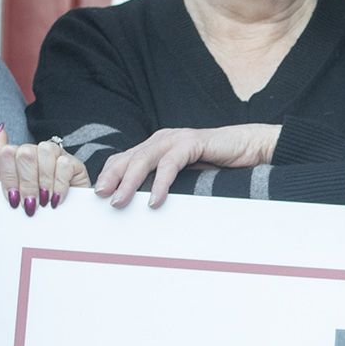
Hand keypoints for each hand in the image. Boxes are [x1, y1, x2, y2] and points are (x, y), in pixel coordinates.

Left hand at [0, 129, 89, 215]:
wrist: (56, 229)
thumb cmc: (29, 209)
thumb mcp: (3, 191)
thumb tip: (0, 131)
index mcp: (14, 157)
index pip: (4, 153)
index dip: (8, 177)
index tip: (12, 200)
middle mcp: (33, 152)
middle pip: (24, 152)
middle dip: (26, 183)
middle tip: (30, 205)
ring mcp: (54, 156)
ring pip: (45, 151)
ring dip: (43, 181)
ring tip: (44, 201)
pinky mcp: (74, 163)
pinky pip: (64, 164)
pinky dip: (58, 184)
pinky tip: (56, 199)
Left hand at [94, 124, 281, 206]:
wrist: (249, 148)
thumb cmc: (218, 165)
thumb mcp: (185, 177)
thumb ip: (164, 183)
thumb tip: (141, 206)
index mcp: (156, 146)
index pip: (123, 159)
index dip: (108, 175)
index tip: (94, 196)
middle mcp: (162, 139)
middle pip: (128, 157)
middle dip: (111, 177)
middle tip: (100, 197)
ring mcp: (176, 139)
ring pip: (144, 159)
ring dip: (129, 182)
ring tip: (120, 201)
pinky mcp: (192, 142)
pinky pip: (170, 163)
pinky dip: (160, 182)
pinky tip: (154, 199)